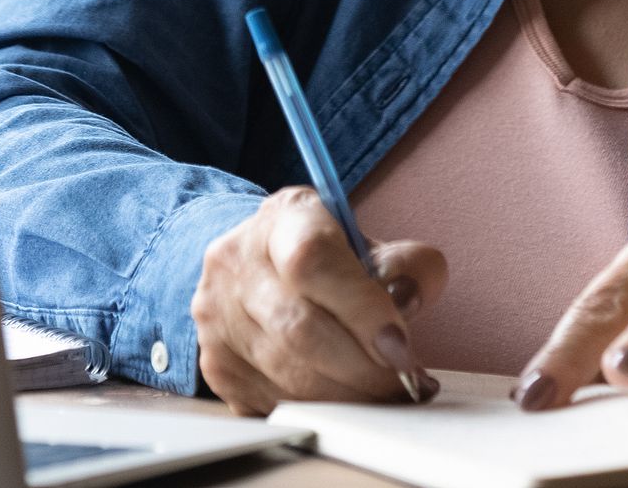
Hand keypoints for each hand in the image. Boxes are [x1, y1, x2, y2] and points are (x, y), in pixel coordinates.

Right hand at [191, 187, 446, 415]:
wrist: (259, 270)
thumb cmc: (327, 261)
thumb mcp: (372, 245)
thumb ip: (408, 266)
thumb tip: (409, 299)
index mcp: (282, 218)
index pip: (312, 259)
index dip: (361, 308)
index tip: (400, 345)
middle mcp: (237, 261)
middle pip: (299, 327)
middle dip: (364, 367)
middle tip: (403, 380)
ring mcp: (218, 315)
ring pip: (287, 373)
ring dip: (348, 394)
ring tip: (384, 392)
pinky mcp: (218, 364)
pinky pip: (274, 401)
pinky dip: (320, 409)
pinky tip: (348, 399)